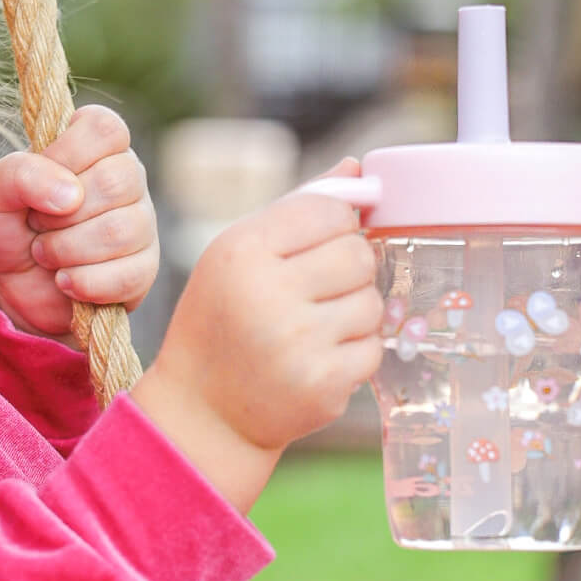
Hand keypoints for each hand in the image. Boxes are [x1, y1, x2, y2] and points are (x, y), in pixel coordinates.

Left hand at [0, 104, 158, 339]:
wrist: (9, 288)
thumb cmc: (7, 226)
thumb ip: (20, 174)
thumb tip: (70, 195)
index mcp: (96, 146)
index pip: (106, 129)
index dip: (69, 154)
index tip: (43, 178)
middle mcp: (127, 179)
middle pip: (116, 182)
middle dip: (60, 214)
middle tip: (38, 224)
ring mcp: (142, 224)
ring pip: (120, 232)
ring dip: (66, 250)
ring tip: (46, 253)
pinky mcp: (144, 269)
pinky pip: (127, 275)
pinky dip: (82, 282)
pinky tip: (65, 280)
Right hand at [130, 157, 382, 511]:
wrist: (206, 411)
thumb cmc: (223, 319)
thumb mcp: (239, 254)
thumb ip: (298, 208)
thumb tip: (358, 169)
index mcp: (242, 251)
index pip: (330, 210)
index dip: (335, 225)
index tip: (316, 246)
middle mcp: (268, 295)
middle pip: (359, 253)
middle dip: (349, 268)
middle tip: (318, 289)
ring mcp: (298, 344)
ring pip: (372, 301)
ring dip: (353, 311)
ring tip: (313, 327)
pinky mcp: (323, 385)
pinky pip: (374, 348)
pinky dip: (355, 352)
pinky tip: (318, 358)